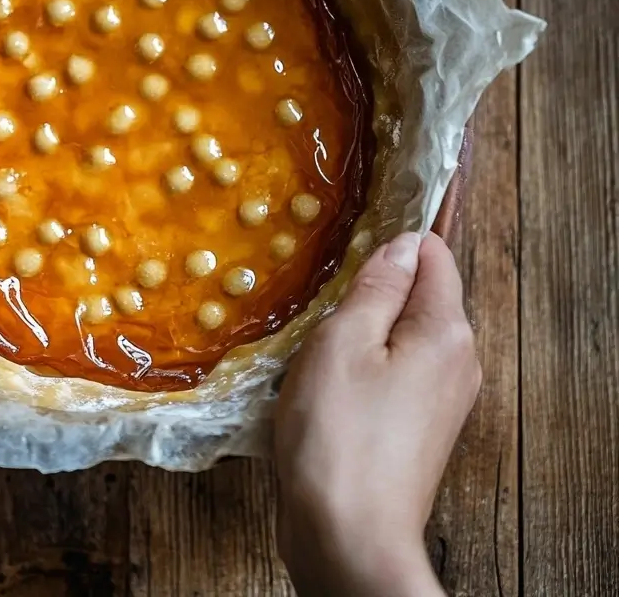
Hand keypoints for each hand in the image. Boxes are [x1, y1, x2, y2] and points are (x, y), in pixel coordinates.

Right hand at [273, 232, 480, 596]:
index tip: (349, 235)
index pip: (434, 253)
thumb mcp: (345, 340)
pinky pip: (395, 371)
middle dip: (374, 284)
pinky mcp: (418, 428)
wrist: (347, 538)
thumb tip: (404, 241)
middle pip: (420, 294)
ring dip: (363, 327)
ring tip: (314, 336)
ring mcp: (441, 399)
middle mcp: (457, 362)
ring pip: (402, 334)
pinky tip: (325, 377)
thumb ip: (377, 285)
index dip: (395, 235)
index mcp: (446, 331)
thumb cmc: (339, 434)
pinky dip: (363, 362)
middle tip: (321, 291)